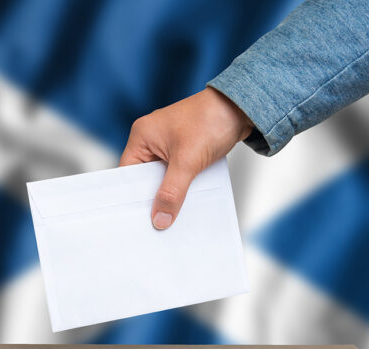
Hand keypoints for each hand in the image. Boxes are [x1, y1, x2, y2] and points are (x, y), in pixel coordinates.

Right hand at [119, 87, 252, 229]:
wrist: (240, 108)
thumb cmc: (211, 119)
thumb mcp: (187, 162)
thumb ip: (172, 193)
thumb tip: (160, 218)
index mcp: (142, 136)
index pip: (127, 174)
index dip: (133, 196)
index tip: (138, 218)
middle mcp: (151, 139)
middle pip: (144, 178)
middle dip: (153, 197)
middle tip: (158, 221)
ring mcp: (167, 145)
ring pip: (162, 178)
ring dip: (169, 192)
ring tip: (173, 213)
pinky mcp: (183, 150)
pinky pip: (176, 174)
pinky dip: (181, 186)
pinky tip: (187, 198)